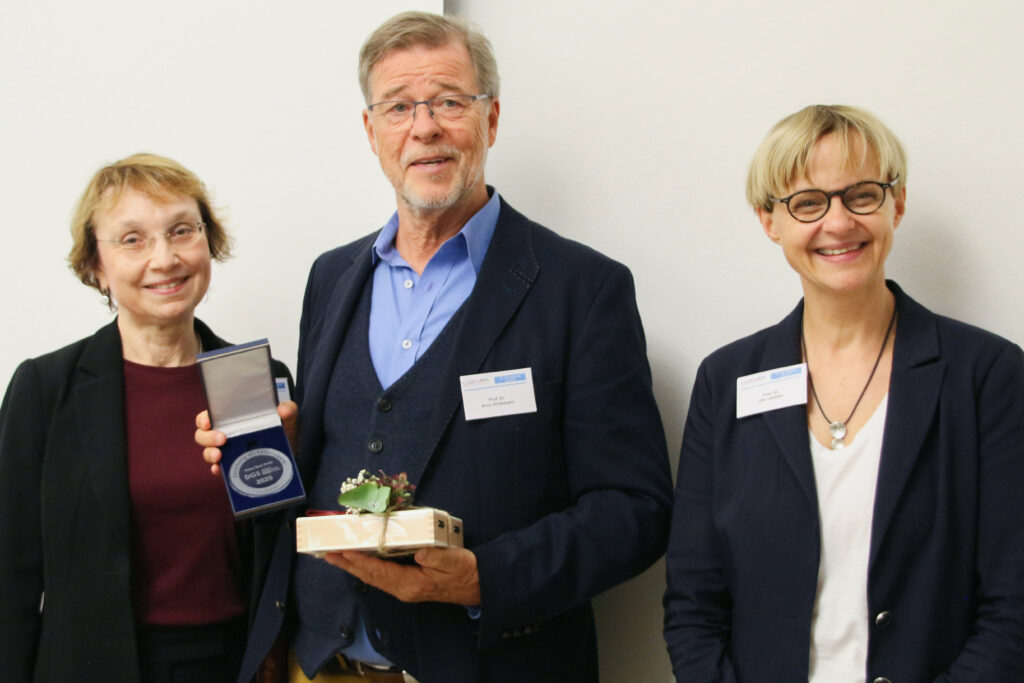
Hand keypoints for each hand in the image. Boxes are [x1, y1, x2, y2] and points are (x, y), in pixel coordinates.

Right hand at [195, 400, 297, 475]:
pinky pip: (219, 469)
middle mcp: (226, 434)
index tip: (208, 421)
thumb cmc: (282, 431)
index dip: (204, 418)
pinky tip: (220, 469)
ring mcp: (227, 451)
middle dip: (208, 437)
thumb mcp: (287, 418)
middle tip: (222, 439)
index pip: (210, 416)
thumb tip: (283, 409)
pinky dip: (217, 469)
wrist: (291, 453)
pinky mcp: (232, 466)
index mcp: (233, 419)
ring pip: (208, 452)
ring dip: (210, 453)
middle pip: (203, 435)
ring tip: (220, 455)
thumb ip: (287, 409)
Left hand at [324, 546, 480, 605]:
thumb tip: (419, 552)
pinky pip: (380, 577)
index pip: (381, 571)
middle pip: (370, 577)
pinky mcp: (406, 584)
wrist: (477, 586)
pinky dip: (365, 568)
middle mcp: (403, 589)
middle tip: (328, 554)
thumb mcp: (455, 561)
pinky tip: (359, 561)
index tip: (345, 553)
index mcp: (412, 584)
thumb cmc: (466, 571)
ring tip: (336, 557)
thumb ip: (437, 557)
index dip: (362, 561)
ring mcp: (404, 588)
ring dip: (353, 567)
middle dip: (348, 565)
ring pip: (373, 578)